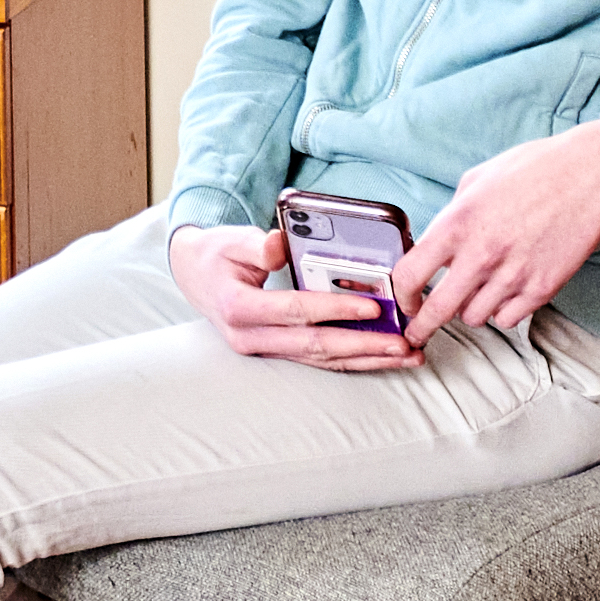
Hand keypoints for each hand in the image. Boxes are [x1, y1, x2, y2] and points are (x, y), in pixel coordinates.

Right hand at [171, 220, 425, 371]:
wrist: (193, 275)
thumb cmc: (216, 254)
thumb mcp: (231, 240)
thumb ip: (257, 244)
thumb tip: (280, 245)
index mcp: (239, 308)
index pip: (296, 312)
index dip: (336, 311)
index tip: (374, 309)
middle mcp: (250, 337)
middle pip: (316, 346)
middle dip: (364, 347)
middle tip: (403, 345)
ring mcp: (263, 350)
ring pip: (321, 360)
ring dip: (366, 360)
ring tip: (405, 356)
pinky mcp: (277, 351)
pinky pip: (319, 360)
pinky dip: (353, 359)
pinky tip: (382, 357)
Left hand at [392, 122, 599, 342]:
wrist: (587, 175)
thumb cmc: (533, 169)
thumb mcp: (476, 181)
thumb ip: (452, 217)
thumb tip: (437, 245)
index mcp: (457, 224)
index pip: (410, 275)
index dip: (401, 295)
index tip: (405, 302)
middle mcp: (481, 255)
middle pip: (438, 311)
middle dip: (423, 326)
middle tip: (418, 332)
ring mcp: (513, 276)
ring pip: (474, 317)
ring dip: (470, 309)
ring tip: (479, 291)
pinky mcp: (541, 289)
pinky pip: (508, 319)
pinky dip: (502, 312)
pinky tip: (506, 293)